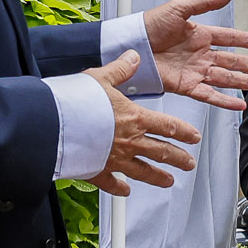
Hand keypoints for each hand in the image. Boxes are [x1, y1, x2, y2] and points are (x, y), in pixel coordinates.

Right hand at [85, 51, 199, 195]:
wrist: (54, 124)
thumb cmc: (76, 101)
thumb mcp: (101, 77)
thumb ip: (121, 69)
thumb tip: (134, 56)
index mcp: (135, 118)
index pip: (168, 126)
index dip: (184, 132)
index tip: (194, 137)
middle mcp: (129, 141)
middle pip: (162, 152)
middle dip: (179, 158)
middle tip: (189, 163)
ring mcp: (115, 159)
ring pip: (144, 171)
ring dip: (159, 177)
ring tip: (169, 181)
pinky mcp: (97, 171)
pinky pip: (113, 184)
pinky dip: (120, 188)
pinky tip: (126, 190)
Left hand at [142, 0, 247, 110]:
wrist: (130, 44)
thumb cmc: (147, 25)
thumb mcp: (179, 8)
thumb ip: (205, 1)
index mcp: (200, 34)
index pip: (229, 38)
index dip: (245, 41)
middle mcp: (200, 54)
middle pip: (233, 61)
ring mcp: (194, 71)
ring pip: (226, 78)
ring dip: (245, 82)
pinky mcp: (185, 85)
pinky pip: (209, 94)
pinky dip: (225, 100)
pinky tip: (239, 102)